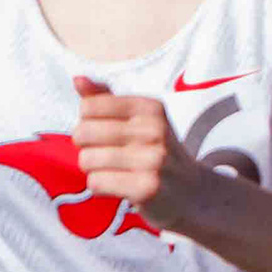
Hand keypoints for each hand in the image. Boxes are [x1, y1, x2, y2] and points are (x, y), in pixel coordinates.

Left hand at [72, 77, 211, 231]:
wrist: (193, 191)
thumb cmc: (156, 151)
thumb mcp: (139, 119)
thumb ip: (106, 99)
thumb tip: (77, 79)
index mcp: (150, 108)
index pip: (89, 107)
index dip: (87, 123)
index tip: (103, 134)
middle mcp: (153, 130)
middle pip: (83, 133)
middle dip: (86, 148)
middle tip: (105, 155)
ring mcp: (152, 160)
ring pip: (87, 160)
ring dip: (93, 169)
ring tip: (113, 171)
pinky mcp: (146, 188)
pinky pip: (96, 182)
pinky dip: (100, 186)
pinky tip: (118, 186)